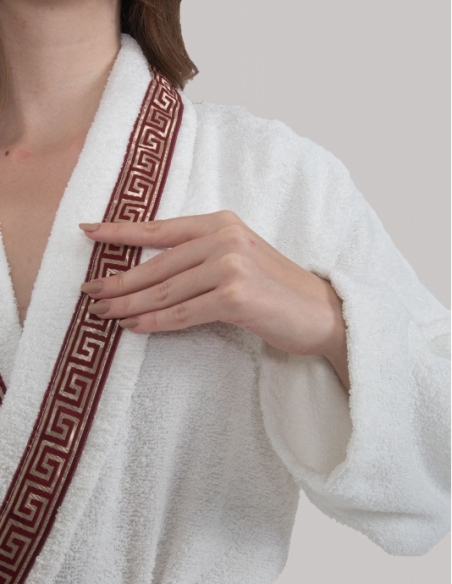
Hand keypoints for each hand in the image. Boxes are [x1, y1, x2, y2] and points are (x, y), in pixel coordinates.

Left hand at [79, 211, 349, 389]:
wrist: (321, 313)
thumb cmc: (277, 290)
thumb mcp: (239, 259)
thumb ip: (202, 257)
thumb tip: (152, 275)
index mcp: (221, 223)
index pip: (161, 228)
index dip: (121, 231)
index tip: (88, 232)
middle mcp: (224, 237)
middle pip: (157, 264)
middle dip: (118, 281)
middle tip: (89, 292)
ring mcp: (230, 265)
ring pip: (165, 289)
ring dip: (130, 304)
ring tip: (103, 313)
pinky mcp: (235, 296)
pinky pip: (183, 313)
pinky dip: (156, 322)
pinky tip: (135, 327)